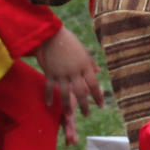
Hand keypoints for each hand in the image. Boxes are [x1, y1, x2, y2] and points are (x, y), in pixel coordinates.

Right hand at [34, 26, 103, 142]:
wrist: (50, 33)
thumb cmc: (69, 40)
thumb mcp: (83, 50)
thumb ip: (90, 62)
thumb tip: (98, 71)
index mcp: (85, 65)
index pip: (94, 84)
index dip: (97, 96)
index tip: (100, 104)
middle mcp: (74, 71)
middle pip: (81, 92)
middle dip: (84, 105)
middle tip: (87, 115)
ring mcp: (61, 72)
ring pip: (65, 93)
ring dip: (67, 106)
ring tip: (70, 115)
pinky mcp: (50, 72)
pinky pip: (49, 87)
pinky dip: (49, 96)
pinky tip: (50, 105)